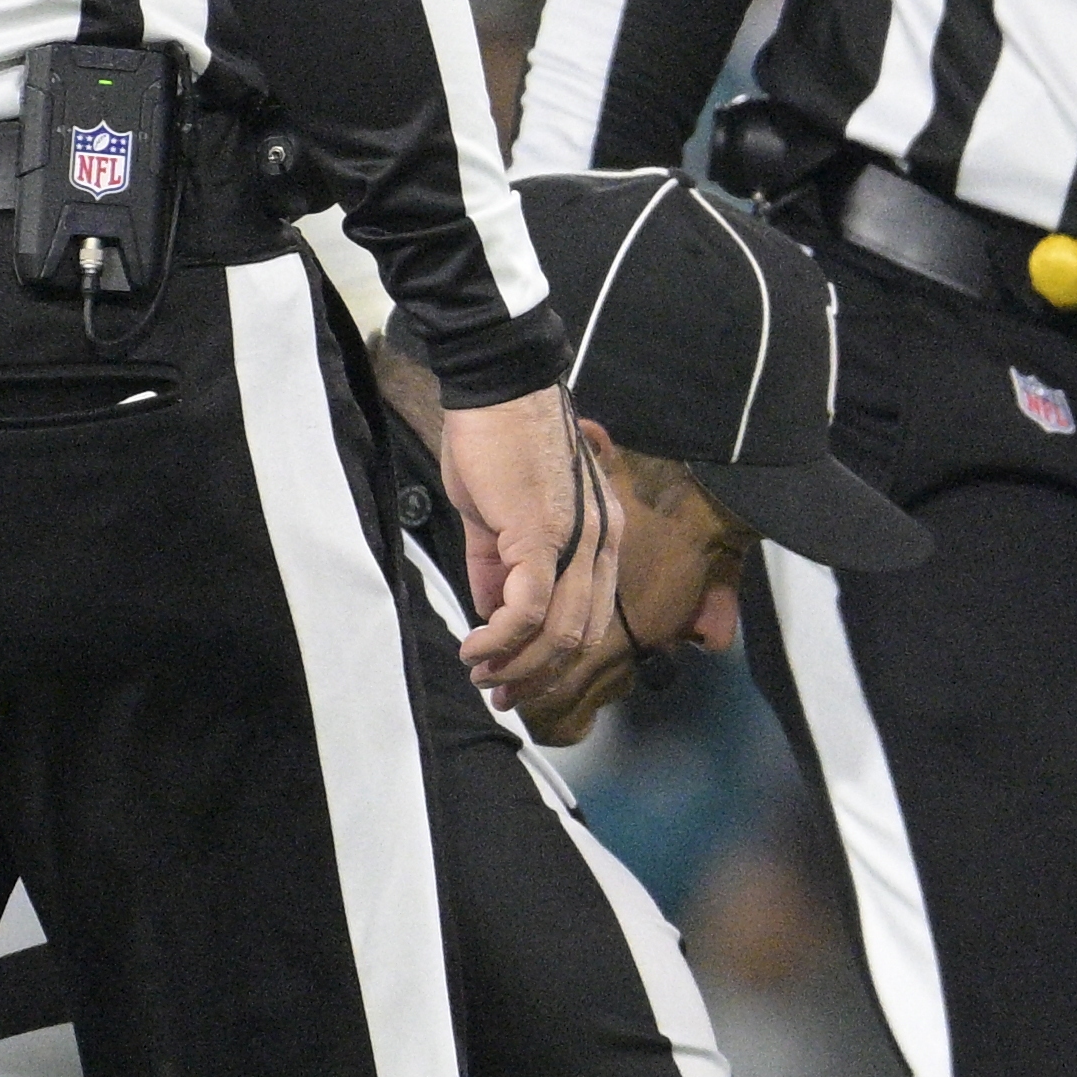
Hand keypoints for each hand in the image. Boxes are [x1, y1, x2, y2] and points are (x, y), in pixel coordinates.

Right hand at [440, 383, 615, 705]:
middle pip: (580, 635)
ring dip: (516, 663)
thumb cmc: (495, 438)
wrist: (495, 385)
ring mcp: (577, 540)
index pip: (589, 615)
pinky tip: (476, 644)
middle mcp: (601, 541)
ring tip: (480, 670)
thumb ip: (497, 566)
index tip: (514, 676)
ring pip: (558, 631)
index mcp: (600, 535)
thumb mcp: (498, 514)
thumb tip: (490, 613)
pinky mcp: (543, 535)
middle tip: (497, 690)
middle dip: (537, 674)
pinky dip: (500, 637)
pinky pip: (527, 608)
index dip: (553, 657)